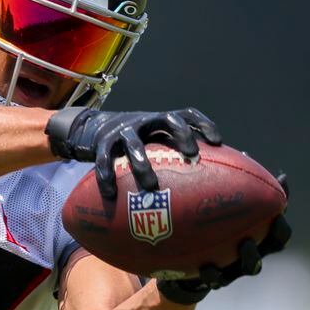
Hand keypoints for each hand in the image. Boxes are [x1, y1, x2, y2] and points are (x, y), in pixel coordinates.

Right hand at [46, 107, 221, 197]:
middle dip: (181, 136)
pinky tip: (110, 195)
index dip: (203, 124)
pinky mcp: (102, 142)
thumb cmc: (134, 143)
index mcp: (159, 120)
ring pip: (133, 144)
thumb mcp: (152, 140)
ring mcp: (122, 130)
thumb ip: (171, 155)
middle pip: (167, 120)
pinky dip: (107, 177)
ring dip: (142, 165)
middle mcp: (144, 121)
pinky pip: (104, 160)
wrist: (92, 128)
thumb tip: (204, 183)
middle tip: (191, 157)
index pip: (186, 114)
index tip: (217, 141)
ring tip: (150, 188)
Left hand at [156, 173, 292, 304]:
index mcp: (257, 232)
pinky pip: (217, 280)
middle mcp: (252, 250)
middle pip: (275, 245)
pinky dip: (214, 274)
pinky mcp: (216, 280)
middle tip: (275, 219)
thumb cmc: (204, 223)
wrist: (182, 260)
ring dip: (251, 257)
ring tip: (245, 245)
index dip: (282, 211)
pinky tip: (207, 267)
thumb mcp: (216, 202)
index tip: (279, 199)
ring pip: (252, 266)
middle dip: (275, 236)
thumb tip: (242, 153)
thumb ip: (231, 184)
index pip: (279, 224)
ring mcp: (237, 267)